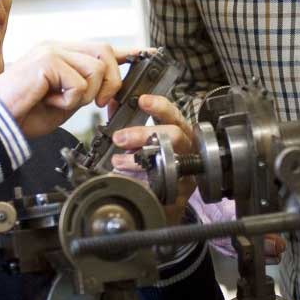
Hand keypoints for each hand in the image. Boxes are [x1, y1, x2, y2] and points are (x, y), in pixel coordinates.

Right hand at [0, 42, 141, 137]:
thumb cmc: (23, 114)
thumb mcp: (64, 102)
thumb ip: (84, 91)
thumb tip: (106, 90)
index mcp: (60, 54)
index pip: (99, 47)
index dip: (125, 51)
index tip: (146, 53)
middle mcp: (57, 47)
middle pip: (104, 52)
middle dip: (110, 82)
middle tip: (100, 104)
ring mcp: (52, 50)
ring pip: (95, 69)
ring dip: (85, 95)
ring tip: (61, 102)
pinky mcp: (47, 60)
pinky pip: (79, 83)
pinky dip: (69, 100)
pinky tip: (48, 101)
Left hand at [110, 94, 196, 223]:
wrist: (169, 198)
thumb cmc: (159, 162)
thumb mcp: (146, 138)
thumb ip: (130, 120)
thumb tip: (112, 104)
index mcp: (179, 131)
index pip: (173, 114)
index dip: (159, 106)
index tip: (142, 101)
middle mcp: (187, 148)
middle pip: (173, 134)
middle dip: (143, 134)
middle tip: (120, 138)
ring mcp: (186, 170)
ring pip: (169, 159)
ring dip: (138, 160)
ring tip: (118, 162)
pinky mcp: (181, 192)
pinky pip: (163, 185)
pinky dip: (143, 182)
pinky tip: (129, 180)